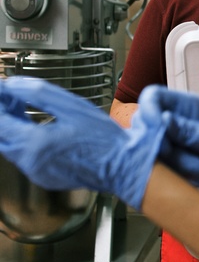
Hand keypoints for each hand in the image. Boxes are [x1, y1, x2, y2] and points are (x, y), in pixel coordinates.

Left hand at [0, 76, 165, 208]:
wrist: (122, 166)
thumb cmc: (104, 139)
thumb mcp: (73, 107)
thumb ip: (39, 93)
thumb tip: (15, 84)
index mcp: (35, 142)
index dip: (0, 103)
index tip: (4, 90)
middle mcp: (30, 161)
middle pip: (0, 136)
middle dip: (3, 114)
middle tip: (11, 97)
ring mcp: (35, 172)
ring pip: (9, 147)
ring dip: (11, 128)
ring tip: (22, 109)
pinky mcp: (42, 177)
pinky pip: (23, 157)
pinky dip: (23, 141)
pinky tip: (36, 128)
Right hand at [140, 85, 198, 205]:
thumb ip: (191, 130)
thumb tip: (164, 119)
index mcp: (186, 105)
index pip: (153, 96)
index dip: (148, 108)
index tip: (155, 128)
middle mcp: (172, 120)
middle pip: (143, 123)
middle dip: (157, 142)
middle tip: (178, 154)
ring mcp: (167, 140)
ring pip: (148, 148)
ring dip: (173, 161)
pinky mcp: (167, 160)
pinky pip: (157, 166)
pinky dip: (176, 171)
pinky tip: (197, 172)